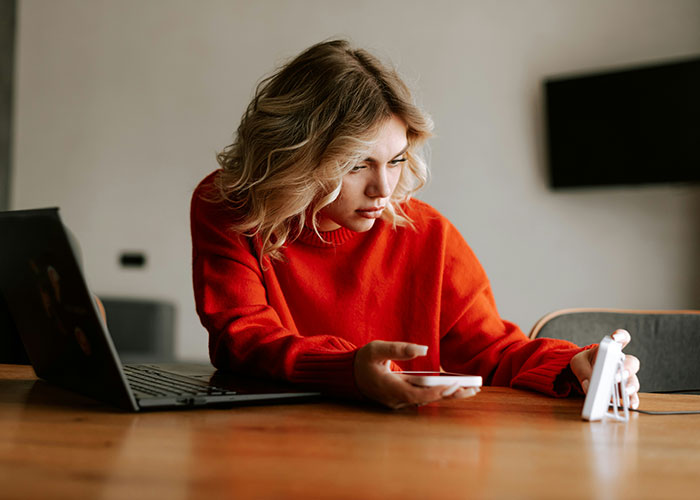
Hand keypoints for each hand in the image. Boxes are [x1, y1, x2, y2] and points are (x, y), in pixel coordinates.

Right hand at [354, 340, 478, 409]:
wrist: (348, 376)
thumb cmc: (362, 361)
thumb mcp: (376, 349)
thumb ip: (398, 349)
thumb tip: (423, 349)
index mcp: (390, 388)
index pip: (418, 394)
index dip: (437, 391)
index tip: (455, 385)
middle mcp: (396, 399)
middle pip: (428, 399)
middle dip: (451, 395)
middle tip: (473, 389)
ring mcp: (398, 402)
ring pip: (428, 400)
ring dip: (448, 395)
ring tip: (471, 389)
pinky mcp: (401, 400)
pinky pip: (423, 398)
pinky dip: (439, 393)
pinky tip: (455, 388)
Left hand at [569, 329, 639, 408]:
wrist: (585, 373)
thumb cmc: (585, 363)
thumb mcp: (578, 363)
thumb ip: (583, 371)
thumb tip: (589, 386)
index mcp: (612, 349)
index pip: (621, 338)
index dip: (621, 336)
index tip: (616, 338)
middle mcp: (623, 362)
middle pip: (631, 363)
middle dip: (625, 369)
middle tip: (616, 376)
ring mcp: (626, 377)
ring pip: (633, 380)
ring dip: (629, 387)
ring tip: (624, 393)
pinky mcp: (625, 391)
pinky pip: (632, 396)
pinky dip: (632, 400)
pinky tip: (630, 405)